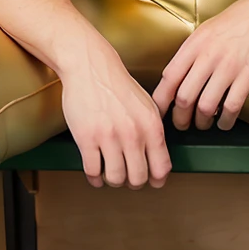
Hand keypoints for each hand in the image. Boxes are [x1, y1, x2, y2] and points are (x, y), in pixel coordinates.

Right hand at [59, 37, 171, 188]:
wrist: (90, 67)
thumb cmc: (117, 85)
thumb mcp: (147, 105)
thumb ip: (154, 131)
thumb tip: (159, 158)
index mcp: (152, 126)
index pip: (161, 167)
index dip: (156, 180)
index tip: (152, 181)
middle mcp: (133, 133)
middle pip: (138, 178)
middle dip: (133, 182)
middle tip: (128, 178)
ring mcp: (109, 137)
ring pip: (116, 178)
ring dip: (113, 181)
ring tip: (111, 174)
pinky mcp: (86, 138)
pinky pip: (93, 171)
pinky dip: (95, 178)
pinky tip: (96, 174)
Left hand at [152, 0, 248, 131]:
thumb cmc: (240, 20)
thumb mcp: (207, 30)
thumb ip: (192, 52)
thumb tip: (178, 76)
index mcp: (194, 45)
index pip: (169, 78)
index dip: (161, 100)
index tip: (161, 112)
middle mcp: (208, 56)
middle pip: (184, 97)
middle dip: (181, 118)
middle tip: (182, 124)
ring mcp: (229, 67)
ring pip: (206, 106)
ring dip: (203, 122)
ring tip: (204, 124)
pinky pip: (232, 106)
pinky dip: (226, 121)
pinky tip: (226, 122)